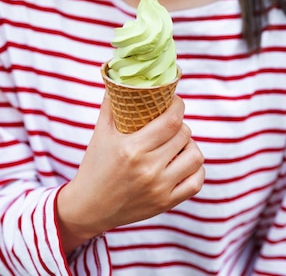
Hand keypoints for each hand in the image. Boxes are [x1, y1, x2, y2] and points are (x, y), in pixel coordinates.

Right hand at [57, 93, 204, 251]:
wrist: (89, 207)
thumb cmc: (95, 166)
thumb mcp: (100, 134)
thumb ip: (111, 105)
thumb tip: (120, 78)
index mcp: (131, 149)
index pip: (171, 121)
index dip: (178, 107)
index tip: (175, 102)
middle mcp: (148, 169)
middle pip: (184, 135)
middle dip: (181, 125)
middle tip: (171, 123)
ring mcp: (159, 188)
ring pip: (195, 157)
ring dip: (190, 146)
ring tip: (178, 144)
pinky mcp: (166, 203)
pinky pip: (196, 181)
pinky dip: (195, 169)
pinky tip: (183, 163)